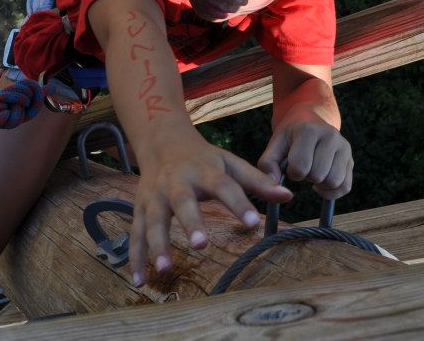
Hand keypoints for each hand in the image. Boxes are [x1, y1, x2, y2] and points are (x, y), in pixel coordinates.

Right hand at [129, 131, 291, 285]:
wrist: (161, 142)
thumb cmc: (202, 158)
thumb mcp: (229, 163)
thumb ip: (256, 181)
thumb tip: (288, 196)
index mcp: (202, 171)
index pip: (223, 186)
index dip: (238, 203)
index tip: (253, 223)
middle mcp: (175, 183)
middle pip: (182, 201)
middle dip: (190, 222)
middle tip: (200, 245)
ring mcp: (154, 196)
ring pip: (152, 220)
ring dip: (156, 244)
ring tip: (164, 270)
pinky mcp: (139, 208)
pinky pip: (136, 234)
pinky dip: (135, 257)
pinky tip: (139, 280)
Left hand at [258, 107, 352, 199]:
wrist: (309, 119)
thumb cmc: (290, 135)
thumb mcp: (275, 143)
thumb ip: (268, 164)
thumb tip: (277, 185)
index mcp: (309, 130)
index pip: (300, 166)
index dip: (291, 172)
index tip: (290, 164)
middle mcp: (330, 136)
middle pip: (318, 175)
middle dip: (305, 177)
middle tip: (301, 166)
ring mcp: (344, 147)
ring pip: (334, 182)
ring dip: (319, 184)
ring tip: (311, 171)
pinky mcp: (351, 159)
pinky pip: (345, 187)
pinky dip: (332, 192)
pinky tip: (320, 184)